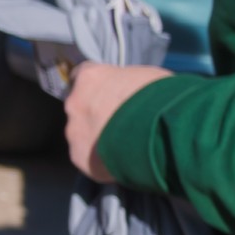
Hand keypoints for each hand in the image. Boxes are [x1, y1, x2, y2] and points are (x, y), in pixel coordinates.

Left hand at [65, 63, 171, 181]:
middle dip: (96, 113)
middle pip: (81, 107)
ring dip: (98, 137)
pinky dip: (101, 158)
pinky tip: (120, 159)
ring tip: (123, 143)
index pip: (83, 75)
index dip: (97, 86)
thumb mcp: (146, 78)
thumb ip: (125, 85)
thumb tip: (127, 92)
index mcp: (90, 78)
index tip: (107, 92)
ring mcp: (74, 132)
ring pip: (82, 134)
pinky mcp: (79, 157)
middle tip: (120, 121)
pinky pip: (87, 157)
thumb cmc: (159, 99)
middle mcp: (75, 103)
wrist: (160, 133)